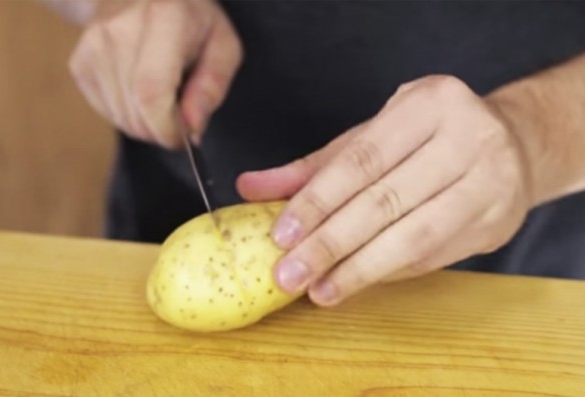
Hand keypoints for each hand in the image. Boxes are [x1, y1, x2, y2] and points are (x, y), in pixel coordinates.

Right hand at [68, 0, 241, 147]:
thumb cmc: (192, 22)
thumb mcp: (222, 46)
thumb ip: (212, 87)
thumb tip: (192, 129)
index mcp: (164, 18)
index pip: (152, 93)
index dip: (167, 128)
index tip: (184, 138)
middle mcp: (119, 29)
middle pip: (135, 112)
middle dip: (161, 130)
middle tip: (179, 117)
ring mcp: (93, 46)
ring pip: (120, 118)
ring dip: (145, 124)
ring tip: (162, 97)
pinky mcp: (79, 63)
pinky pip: (107, 112)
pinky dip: (128, 114)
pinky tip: (139, 90)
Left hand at [237, 75, 533, 305]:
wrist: (514, 144)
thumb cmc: (426, 138)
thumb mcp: (370, 137)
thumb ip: (313, 166)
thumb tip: (249, 188)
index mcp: (428, 104)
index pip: (360, 160)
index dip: (316, 201)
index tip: (280, 235)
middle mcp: (467, 138)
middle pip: (384, 201)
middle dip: (330, 243)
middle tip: (289, 273)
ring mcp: (489, 182)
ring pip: (412, 236)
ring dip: (359, 269)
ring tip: (319, 290)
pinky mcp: (497, 222)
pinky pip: (431, 256)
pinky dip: (386, 273)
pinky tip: (353, 282)